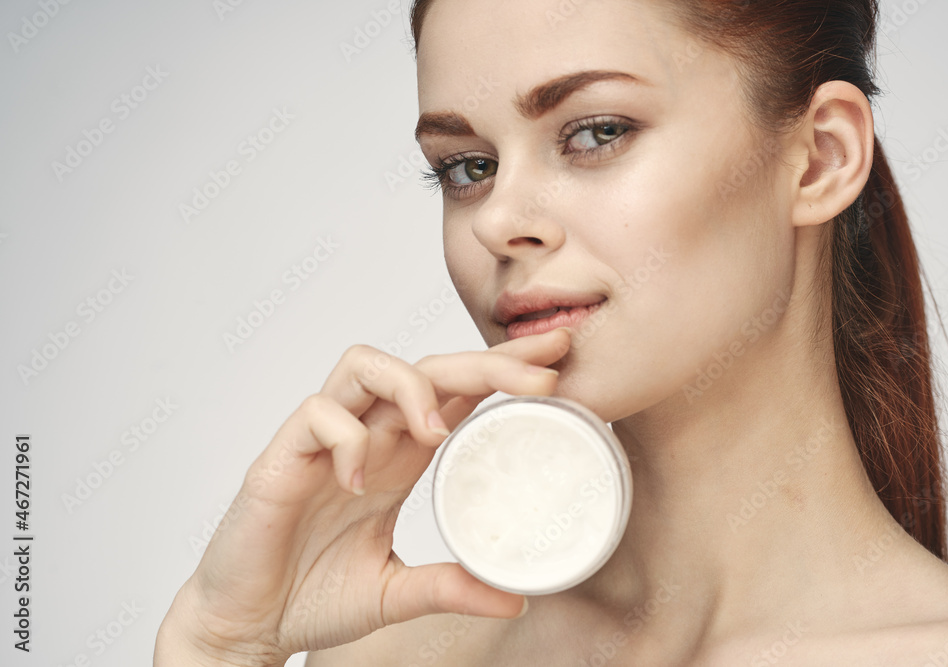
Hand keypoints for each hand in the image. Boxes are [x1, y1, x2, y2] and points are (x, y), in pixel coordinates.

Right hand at [154, 327, 571, 665]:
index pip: (458, 391)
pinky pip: (317, 415)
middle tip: (540, 372)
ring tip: (437, 431)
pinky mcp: (282, 457)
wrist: (245, 623)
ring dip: (411, 385)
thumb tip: (516, 598)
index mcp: (400, 457)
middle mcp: (368, 437)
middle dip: (486, 360)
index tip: (557, 361)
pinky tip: (358, 481)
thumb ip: (450, 586)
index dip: (504, 369)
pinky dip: (346, 438)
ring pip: (366, 364)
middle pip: (428, 366)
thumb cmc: (312, 595)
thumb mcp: (397, 593)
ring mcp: (323, 442)